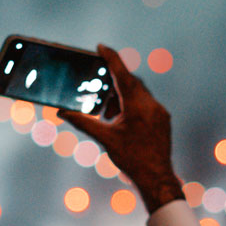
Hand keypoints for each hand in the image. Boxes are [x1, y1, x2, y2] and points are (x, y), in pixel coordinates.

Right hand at [60, 46, 182, 213]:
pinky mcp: (163, 119)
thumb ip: (83, 122)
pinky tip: (122, 121)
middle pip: (131, 82)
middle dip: (114, 84)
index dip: (111, 58)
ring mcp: (160, 112)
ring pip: (139, 93)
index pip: (122, 74)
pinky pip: (147, 104)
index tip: (101, 47)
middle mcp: (151, 105)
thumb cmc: (131, 159)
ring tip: (109, 115)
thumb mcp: (104, 139)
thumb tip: (61, 112)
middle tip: (99, 94)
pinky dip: (133, 105)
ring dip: (122, 97)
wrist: (157, 178)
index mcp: (137, 106)